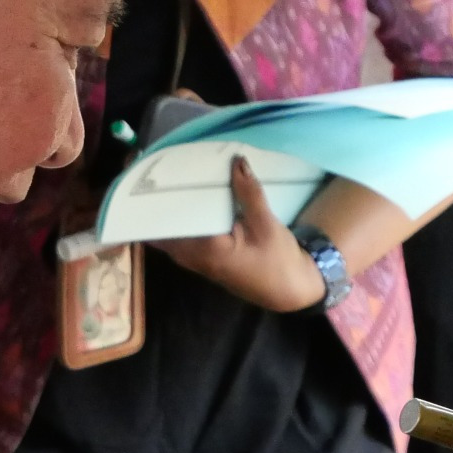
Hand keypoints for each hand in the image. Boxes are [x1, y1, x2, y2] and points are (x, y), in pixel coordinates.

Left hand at [153, 154, 327, 311]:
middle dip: (163, 200)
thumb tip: (237, 161)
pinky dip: (180, 220)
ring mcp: (193, 261)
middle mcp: (191, 256)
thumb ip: (249, 194)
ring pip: (169, 232)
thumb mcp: (267, 225)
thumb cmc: (278, 262)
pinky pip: (179, 237)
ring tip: (174, 178)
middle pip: (165, 224)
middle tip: (165, 168)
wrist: (289, 290)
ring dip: (172, 210)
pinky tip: (189, 201)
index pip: (175, 216)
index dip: (166, 193)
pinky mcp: (200, 260)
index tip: (163, 170)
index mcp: (205, 248)